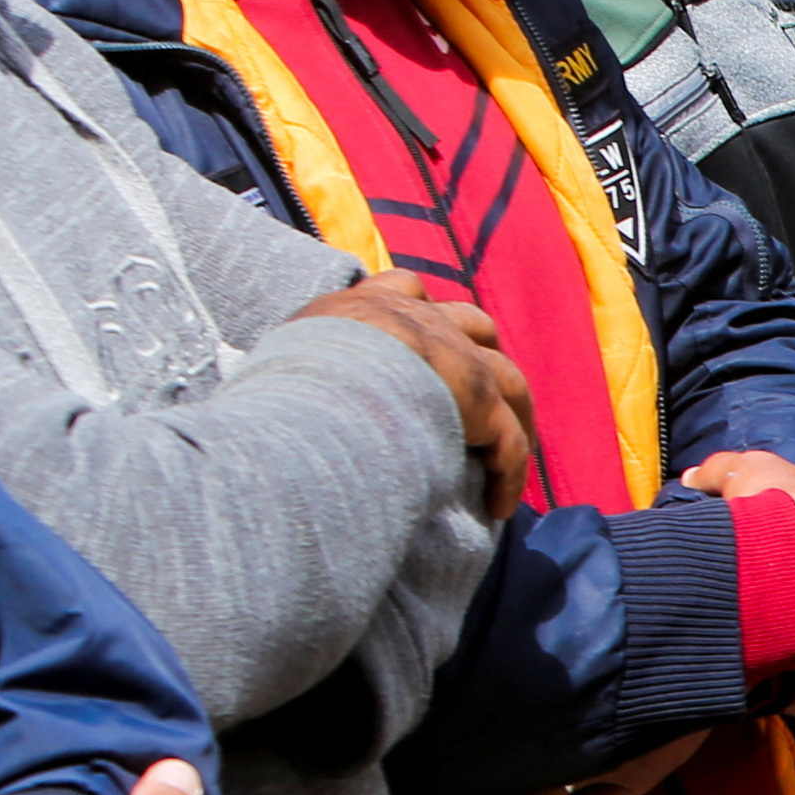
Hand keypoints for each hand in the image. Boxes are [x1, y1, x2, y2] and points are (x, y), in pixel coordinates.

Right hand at [302, 277, 532, 516]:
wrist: (316, 388)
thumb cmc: (284, 384)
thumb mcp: (288, 356)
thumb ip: (305, 360)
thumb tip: (281, 391)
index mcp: (369, 307)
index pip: (404, 289)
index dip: (421, 311)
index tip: (428, 335)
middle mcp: (420, 321)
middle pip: (473, 325)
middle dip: (483, 355)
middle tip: (487, 399)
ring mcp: (456, 356)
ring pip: (507, 380)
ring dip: (513, 419)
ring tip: (508, 460)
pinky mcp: (479, 399)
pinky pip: (508, 440)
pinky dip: (510, 472)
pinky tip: (502, 505)